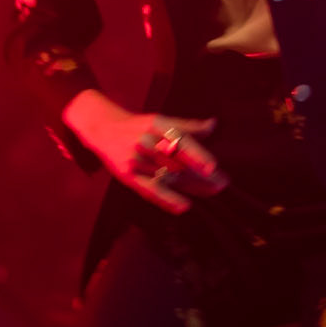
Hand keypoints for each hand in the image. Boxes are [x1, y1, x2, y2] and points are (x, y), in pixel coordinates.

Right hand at [61, 90, 226, 215]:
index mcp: (156, 125)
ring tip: (211, 191)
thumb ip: (187, 126)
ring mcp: (136, 159)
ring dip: (192, 186)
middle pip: (178, 161)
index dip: (196, 155)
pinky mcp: (127, 175)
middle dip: (201, 174)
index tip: (212, 166)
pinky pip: (150, 189)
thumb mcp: (159, 120)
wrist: (103, 129)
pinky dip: (167, 198)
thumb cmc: (137, 126)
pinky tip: (183, 206)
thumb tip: (213, 125)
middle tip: (222, 183)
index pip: (180, 141)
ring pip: (168, 176)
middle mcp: (145, 141)